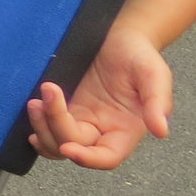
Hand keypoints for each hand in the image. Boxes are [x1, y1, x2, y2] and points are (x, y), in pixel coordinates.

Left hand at [26, 26, 171, 169]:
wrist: (120, 36)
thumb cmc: (140, 55)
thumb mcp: (154, 74)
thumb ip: (158, 103)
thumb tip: (161, 132)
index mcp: (125, 129)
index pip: (107, 157)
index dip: (88, 159)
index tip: (68, 148)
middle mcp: (103, 129)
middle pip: (73, 145)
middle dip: (55, 126)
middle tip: (46, 93)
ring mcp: (82, 119)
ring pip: (56, 141)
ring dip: (42, 128)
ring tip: (35, 102)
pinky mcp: (67, 107)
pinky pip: (49, 126)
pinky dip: (38, 124)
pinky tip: (34, 108)